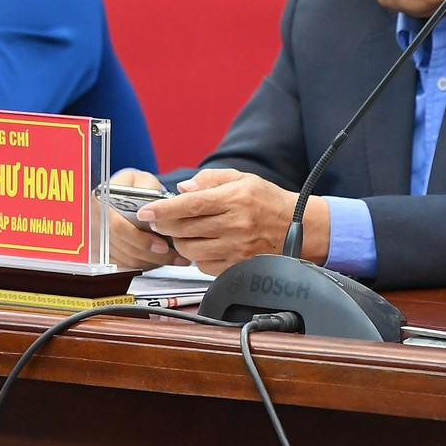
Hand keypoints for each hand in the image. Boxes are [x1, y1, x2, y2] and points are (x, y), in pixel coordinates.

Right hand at [104, 169, 185, 270]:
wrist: (124, 197)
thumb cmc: (135, 187)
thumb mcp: (142, 180)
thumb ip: (148, 188)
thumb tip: (153, 207)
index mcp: (100, 202)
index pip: (117, 227)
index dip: (140, 239)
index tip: (162, 245)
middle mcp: (94, 223)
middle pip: (123, 248)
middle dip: (150, 254)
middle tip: (173, 254)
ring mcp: (97, 241)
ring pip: (125, 260)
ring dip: (151, 262)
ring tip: (174, 258)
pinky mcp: (103, 255)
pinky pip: (124, 266)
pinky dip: (144, 265)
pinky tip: (161, 260)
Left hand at [143, 168, 328, 274]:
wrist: (298, 225)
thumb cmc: (267, 200)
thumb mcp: (242, 178)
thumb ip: (209, 180)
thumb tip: (182, 189)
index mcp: (235, 198)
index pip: (190, 204)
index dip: (164, 209)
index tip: (146, 212)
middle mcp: (236, 224)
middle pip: (185, 229)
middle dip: (167, 226)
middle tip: (162, 221)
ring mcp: (237, 248)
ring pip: (191, 250)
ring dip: (180, 242)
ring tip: (184, 233)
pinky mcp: (238, 266)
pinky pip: (204, 265)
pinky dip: (197, 256)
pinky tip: (204, 245)